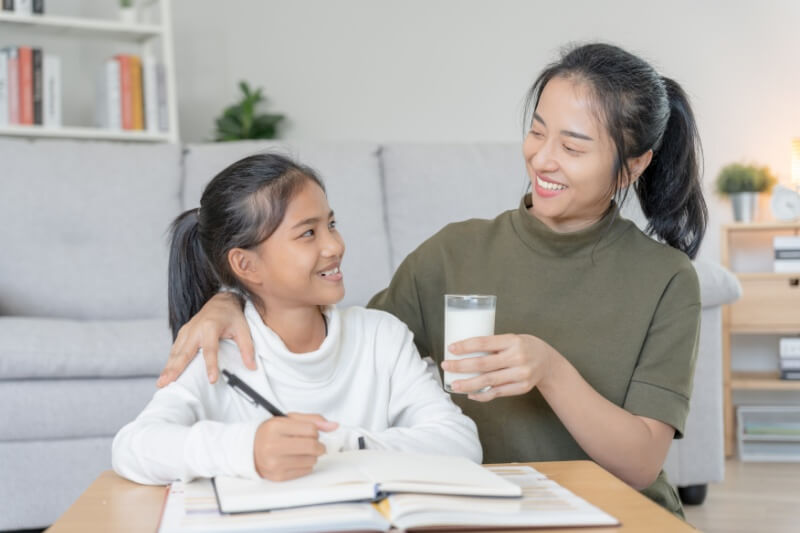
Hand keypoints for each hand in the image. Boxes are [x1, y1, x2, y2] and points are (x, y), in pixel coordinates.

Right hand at [157, 292, 255, 386]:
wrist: (221, 301)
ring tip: (162, 383)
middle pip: (185, 352)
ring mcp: (187, 330)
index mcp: (211, 326)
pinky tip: (166, 373)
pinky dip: (169, 361)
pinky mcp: (183, 333)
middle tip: (166, 383)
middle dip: (175, 368)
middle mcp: (196, 328)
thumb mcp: (244, 329)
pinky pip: (175, 349)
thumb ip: (247, 348)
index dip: (211, 365)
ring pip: (176, 352)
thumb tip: (252, 367)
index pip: (210, 349)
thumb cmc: (233, 316)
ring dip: (168, 367)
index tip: (211, 380)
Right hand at [254, 413, 338, 480]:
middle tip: (314, 443)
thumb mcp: (289, 420)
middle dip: (319, 445)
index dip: (315, 431)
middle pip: (313, 446)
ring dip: (312, 455)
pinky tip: (296, 459)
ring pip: (312, 460)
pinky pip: (306, 471)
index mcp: (275, 427)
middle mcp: (273, 446)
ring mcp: (275, 463)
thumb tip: (334, 425)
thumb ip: (313, 420)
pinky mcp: (279, 476)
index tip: (311, 432)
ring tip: (301, 451)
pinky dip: (306, 465)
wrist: (251, 450)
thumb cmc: (272, 434)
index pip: (311, 429)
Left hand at [441, 334, 559, 401]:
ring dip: (468, 384)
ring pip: (488, 381)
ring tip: (454, 385)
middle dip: (461, 366)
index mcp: (512, 340)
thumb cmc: (522, 347)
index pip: (484, 342)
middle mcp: (517, 357)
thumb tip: (462, 352)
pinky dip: (482, 395)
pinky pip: (498, 393)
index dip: (465, 346)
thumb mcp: (510, 339)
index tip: (450, 348)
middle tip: (446, 366)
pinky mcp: (522, 387)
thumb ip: (492, 346)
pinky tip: (470, 393)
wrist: (547, 362)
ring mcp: (521, 374)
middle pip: (483, 364)